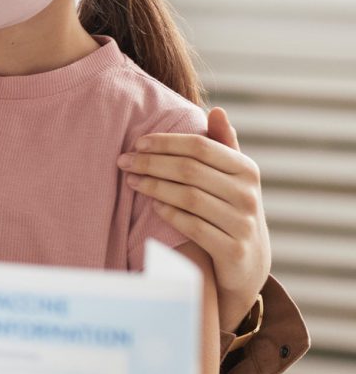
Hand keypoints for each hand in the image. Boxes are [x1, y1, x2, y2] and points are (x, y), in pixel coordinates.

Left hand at [118, 107, 270, 329]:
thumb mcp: (233, 178)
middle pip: (190, 170)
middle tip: (123, 160)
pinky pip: (192, 226)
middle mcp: (248, 194)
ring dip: (154, 186)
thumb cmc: (231, 209)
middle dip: (151, 162)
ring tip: (131, 180)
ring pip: (188, 197)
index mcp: (246, 170)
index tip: (137, 142)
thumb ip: (224, 145)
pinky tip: (152, 205)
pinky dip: (168, 213)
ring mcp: (243, 223)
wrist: (249, 264)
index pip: (200, 146)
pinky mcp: (232, 250)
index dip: (166, 142)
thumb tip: (217, 110)